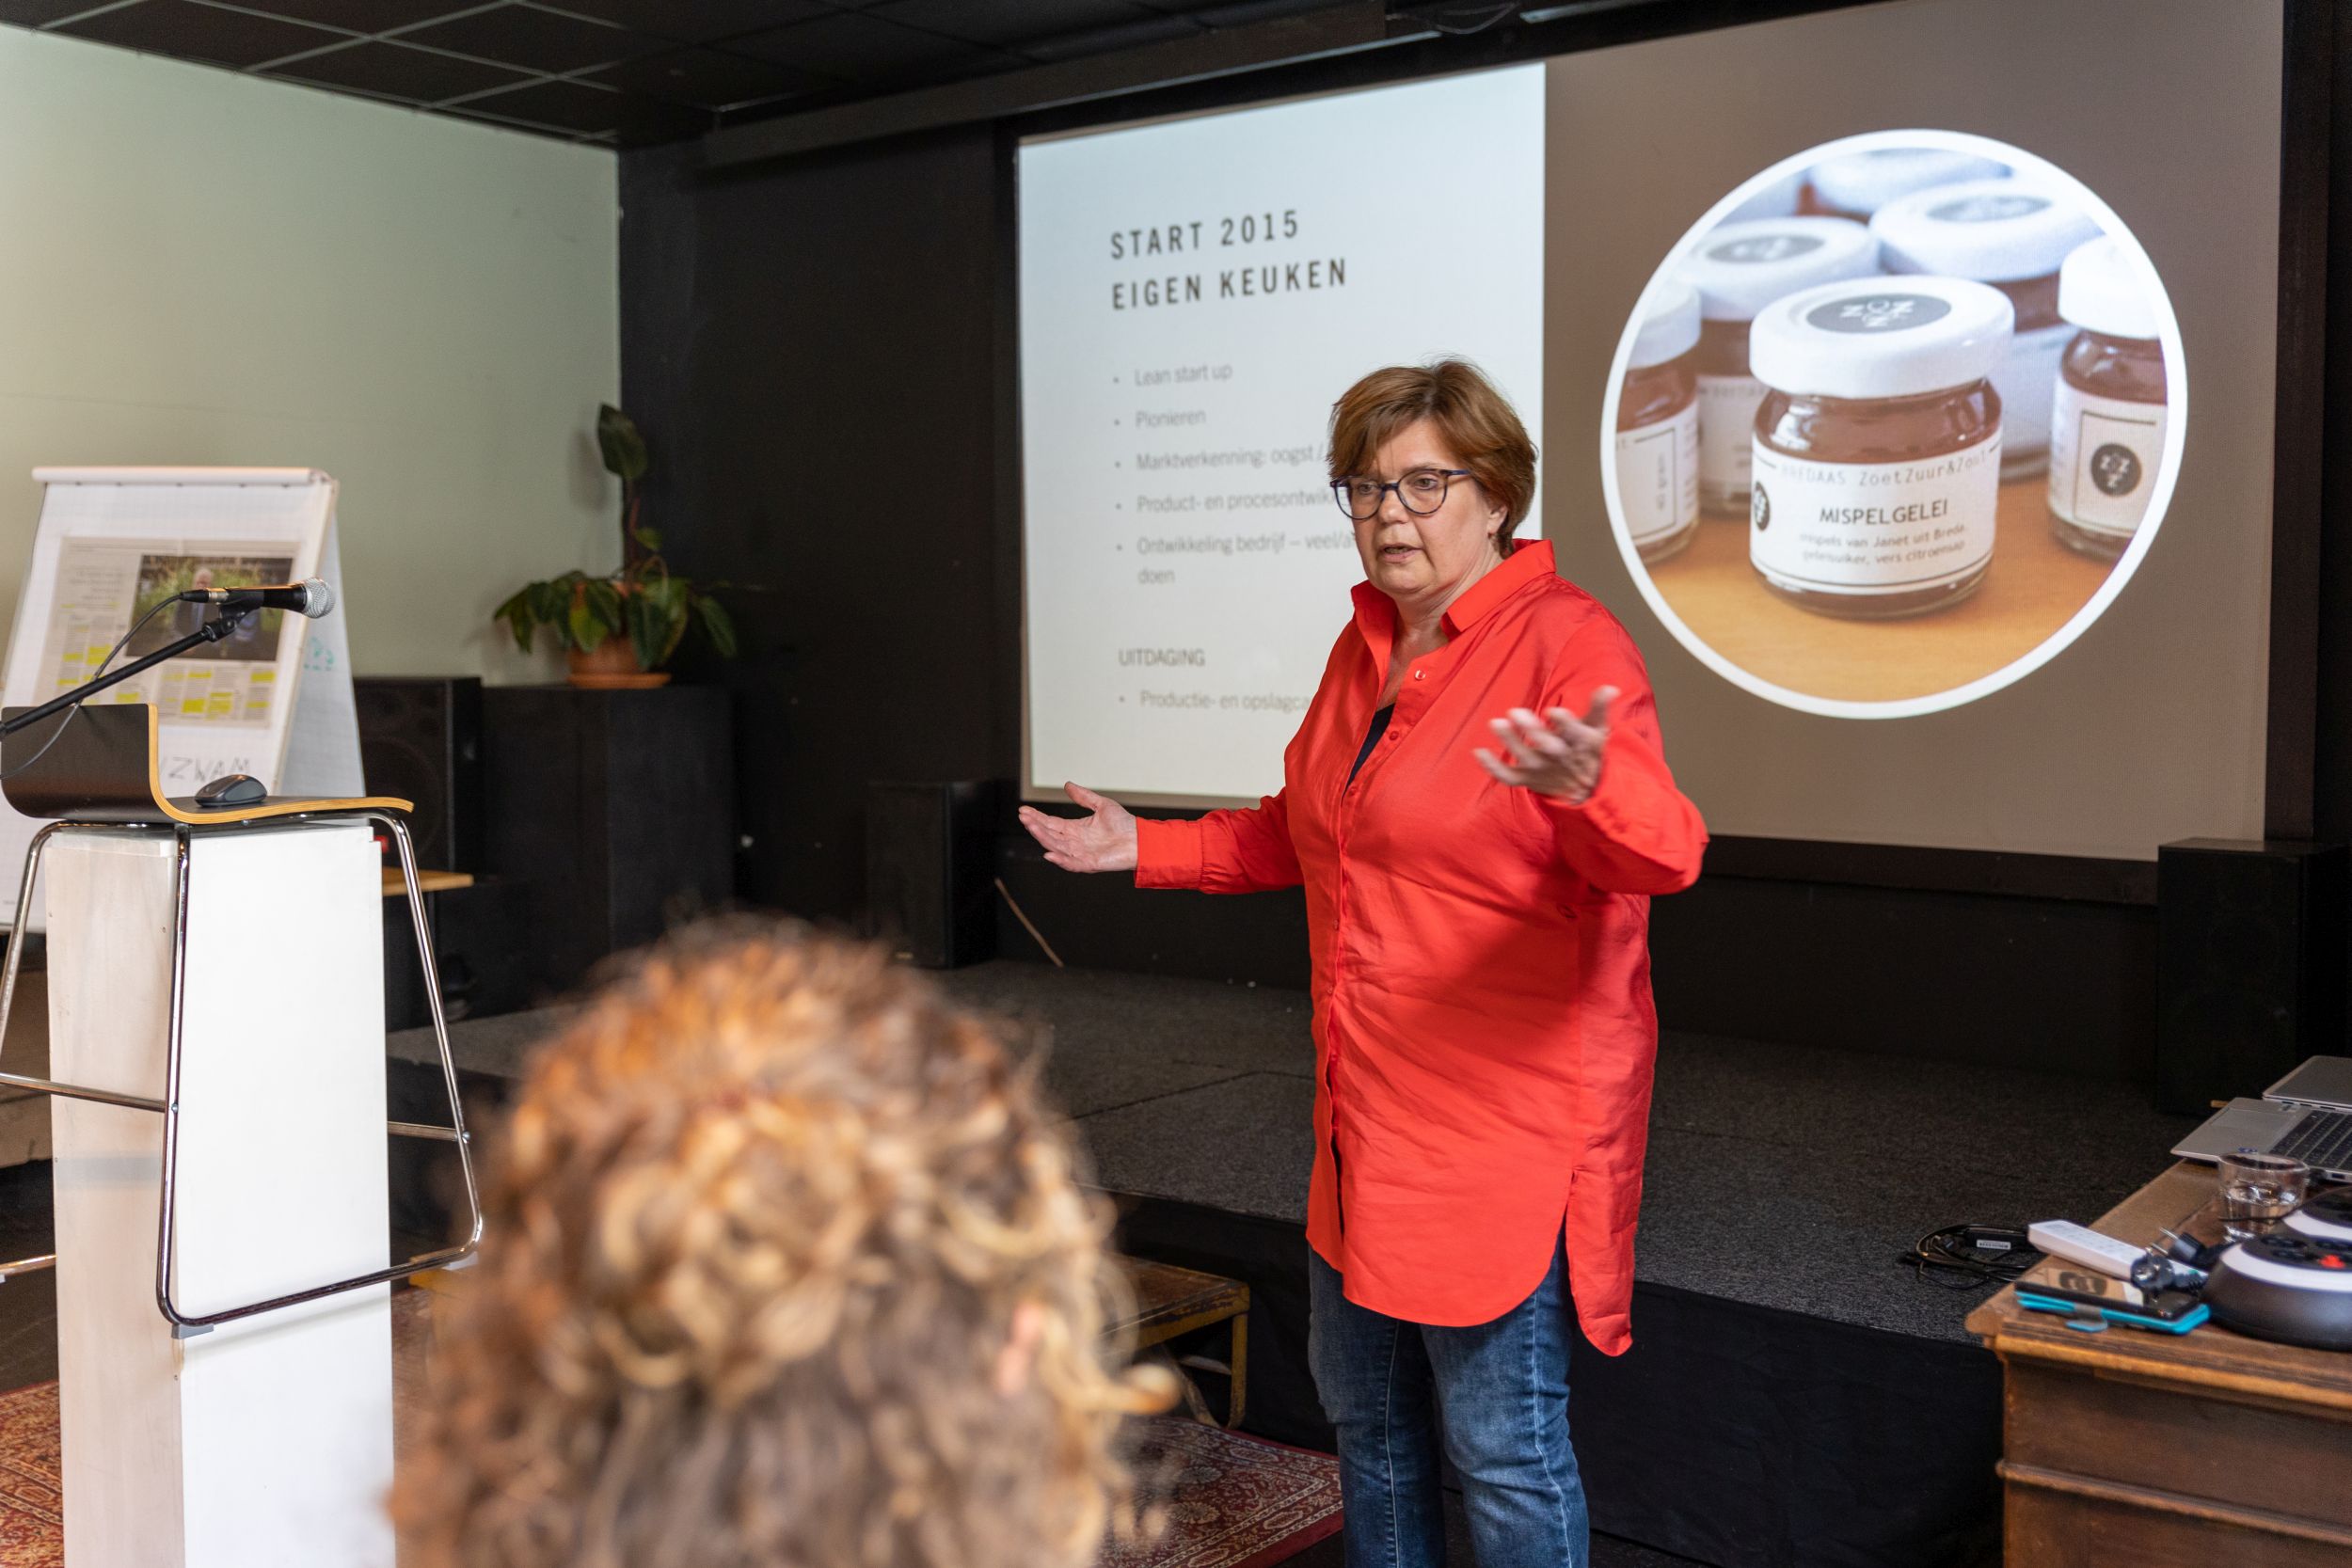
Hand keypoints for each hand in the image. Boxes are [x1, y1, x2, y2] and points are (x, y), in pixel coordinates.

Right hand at [1017, 782, 1138, 872]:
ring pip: (1056, 847)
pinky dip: (1060, 860)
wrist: (1141, 839)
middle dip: (1035, 826)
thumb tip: (1067, 785)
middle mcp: (1075, 842)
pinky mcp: (1090, 864)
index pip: (1051, 823)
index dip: (1037, 817)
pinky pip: (1071, 863)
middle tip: (1023, 817)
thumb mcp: (1101, 805)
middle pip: (1050, 834)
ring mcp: (1081, 854)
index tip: (1023, 810)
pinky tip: (1048, 853)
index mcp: (1076, 829)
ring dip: (1042, 838)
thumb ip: (1083, 797)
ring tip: (1031, 826)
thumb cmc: (1124, 824)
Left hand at [1474, 688, 1615, 802]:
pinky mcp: (1527, 779)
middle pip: (1547, 746)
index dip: (1565, 723)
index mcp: (1579, 743)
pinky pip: (1508, 776)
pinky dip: (1493, 768)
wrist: (1584, 790)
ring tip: (1495, 722)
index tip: (1553, 711)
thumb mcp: (1598, 730)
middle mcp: (1559, 758)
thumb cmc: (1588, 751)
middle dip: (1532, 730)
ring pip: (1525, 759)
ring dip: (1510, 742)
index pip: (1574, 734)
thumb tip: (1610, 687)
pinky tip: (1478, 751)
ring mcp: (1541, 769)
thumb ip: (1599, 708)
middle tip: (1514, 712)